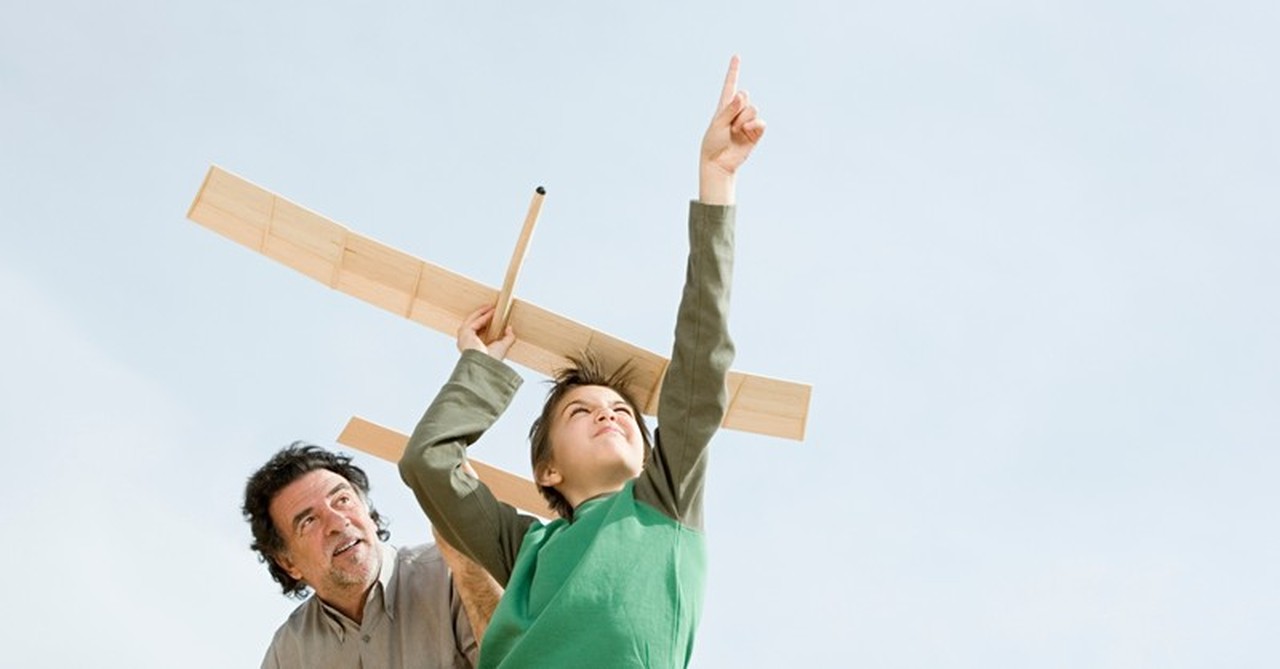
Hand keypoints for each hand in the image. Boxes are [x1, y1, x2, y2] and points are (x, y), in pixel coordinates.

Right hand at [457, 305, 515, 360]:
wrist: (486, 365)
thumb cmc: (491, 361)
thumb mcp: (502, 347)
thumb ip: (508, 338)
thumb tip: (510, 328)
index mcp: (472, 348)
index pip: (476, 332)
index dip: (485, 323)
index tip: (493, 317)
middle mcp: (465, 342)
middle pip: (473, 324)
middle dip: (482, 315)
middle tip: (492, 308)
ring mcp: (463, 337)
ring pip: (472, 320)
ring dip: (481, 313)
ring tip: (491, 307)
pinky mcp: (465, 332)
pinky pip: (474, 321)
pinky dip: (483, 316)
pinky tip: (491, 311)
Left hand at [699, 55, 765, 203]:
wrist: (719, 163)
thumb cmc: (713, 143)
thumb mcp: (718, 123)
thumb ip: (730, 108)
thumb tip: (743, 93)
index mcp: (724, 106)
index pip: (730, 85)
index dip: (733, 71)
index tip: (736, 56)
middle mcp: (737, 111)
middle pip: (744, 96)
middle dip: (737, 108)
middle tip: (728, 124)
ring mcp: (747, 121)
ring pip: (752, 109)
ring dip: (742, 120)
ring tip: (734, 132)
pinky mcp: (755, 132)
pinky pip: (760, 122)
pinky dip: (753, 126)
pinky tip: (745, 132)